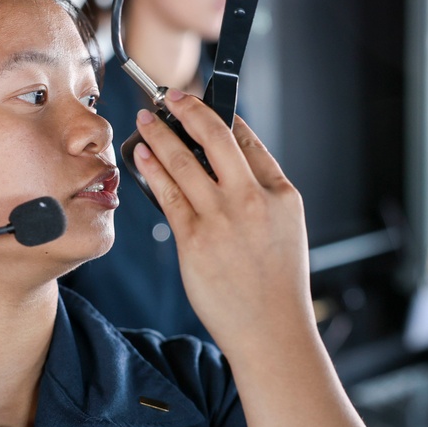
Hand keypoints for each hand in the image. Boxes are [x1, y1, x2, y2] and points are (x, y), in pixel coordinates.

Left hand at [130, 89, 315, 355]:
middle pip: (214, 137)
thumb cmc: (276, 284)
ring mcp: (221, 218)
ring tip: (145, 120)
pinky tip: (142, 156)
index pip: (248, 140)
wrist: (270, 330)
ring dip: (160, 134)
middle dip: (188, 109)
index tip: (203, 104)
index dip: (222, 114)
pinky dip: (151, 169)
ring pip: (183, 161)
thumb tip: (227, 162)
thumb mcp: (285, 227)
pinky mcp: (194, 239)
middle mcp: (252, 199)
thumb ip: (261, 191)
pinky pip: (166, 194)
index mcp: (280, 193)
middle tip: (171, 95)